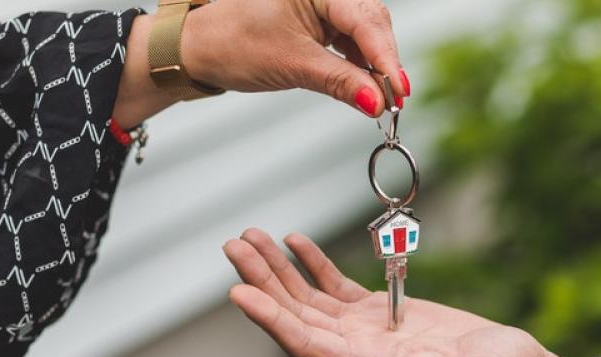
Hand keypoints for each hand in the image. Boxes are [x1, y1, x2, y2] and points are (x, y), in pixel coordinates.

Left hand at [114, 0, 409, 126]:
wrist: (201, 48)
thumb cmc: (234, 43)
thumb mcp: (292, 65)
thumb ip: (340, 82)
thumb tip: (376, 102)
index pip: (365, 19)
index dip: (386, 57)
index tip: (399, 89)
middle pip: (373, 24)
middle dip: (385, 62)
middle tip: (395, 100)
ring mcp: (326, 7)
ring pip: (367, 36)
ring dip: (376, 68)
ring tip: (382, 100)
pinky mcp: (323, 25)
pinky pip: (353, 45)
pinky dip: (361, 68)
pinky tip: (366, 88)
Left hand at [223, 229, 596, 356]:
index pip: (308, 346)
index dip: (272, 320)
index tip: (240, 291)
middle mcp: (358, 351)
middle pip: (296, 316)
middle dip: (263, 281)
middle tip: (234, 244)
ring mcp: (367, 331)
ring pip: (309, 299)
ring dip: (278, 269)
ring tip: (250, 236)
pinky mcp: (382, 312)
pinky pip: (336, 287)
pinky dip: (313, 264)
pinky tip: (294, 241)